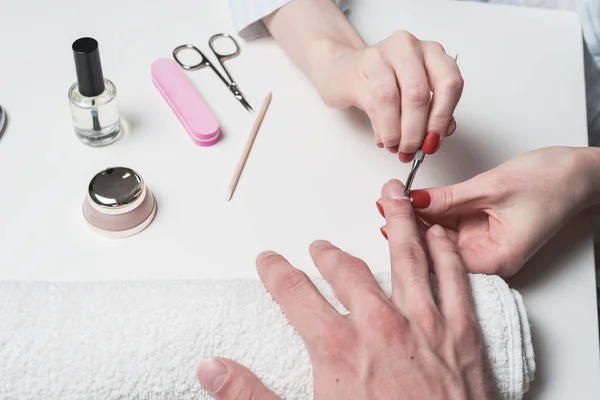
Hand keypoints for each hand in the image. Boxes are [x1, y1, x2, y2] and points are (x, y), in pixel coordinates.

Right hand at [196, 180, 497, 398]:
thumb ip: (251, 395)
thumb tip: (211, 368)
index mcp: (338, 349)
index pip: (294, 293)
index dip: (276, 271)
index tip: (268, 261)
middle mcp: (380, 327)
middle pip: (347, 270)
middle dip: (329, 254)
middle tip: (319, 246)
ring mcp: (425, 326)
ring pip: (407, 258)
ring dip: (397, 223)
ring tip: (391, 196)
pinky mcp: (463, 336)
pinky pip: (455, 281)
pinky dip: (447, 253)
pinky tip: (439, 234)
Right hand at [315, 31, 462, 160]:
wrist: (344, 70)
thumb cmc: (383, 82)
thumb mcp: (413, 95)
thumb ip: (432, 112)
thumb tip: (436, 136)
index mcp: (433, 52)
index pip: (449, 83)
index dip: (442, 117)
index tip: (433, 141)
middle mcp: (410, 47)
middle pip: (419, 94)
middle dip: (416, 130)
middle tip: (411, 150)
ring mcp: (383, 53)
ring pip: (394, 98)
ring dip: (396, 131)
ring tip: (395, 146)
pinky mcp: (360, 66)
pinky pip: (372, 102)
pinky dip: (381, 126)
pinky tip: (383, 138)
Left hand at [378, 146, 599, 276]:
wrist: (580, 172)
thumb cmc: (552, 182)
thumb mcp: (491, 187)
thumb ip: (448, 198)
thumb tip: (412, 200)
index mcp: (496, 259)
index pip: (442, 258)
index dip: (411, 238)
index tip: (387, 217)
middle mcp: (489, 258)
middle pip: (437, 249)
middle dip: (408, 227)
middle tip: (383, 204)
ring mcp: (485, 245)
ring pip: (440, 236)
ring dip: (417, 218)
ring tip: (390, 200)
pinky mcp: (483, 230)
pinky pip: (451, 224)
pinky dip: (433, 212)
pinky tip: (413, 202)